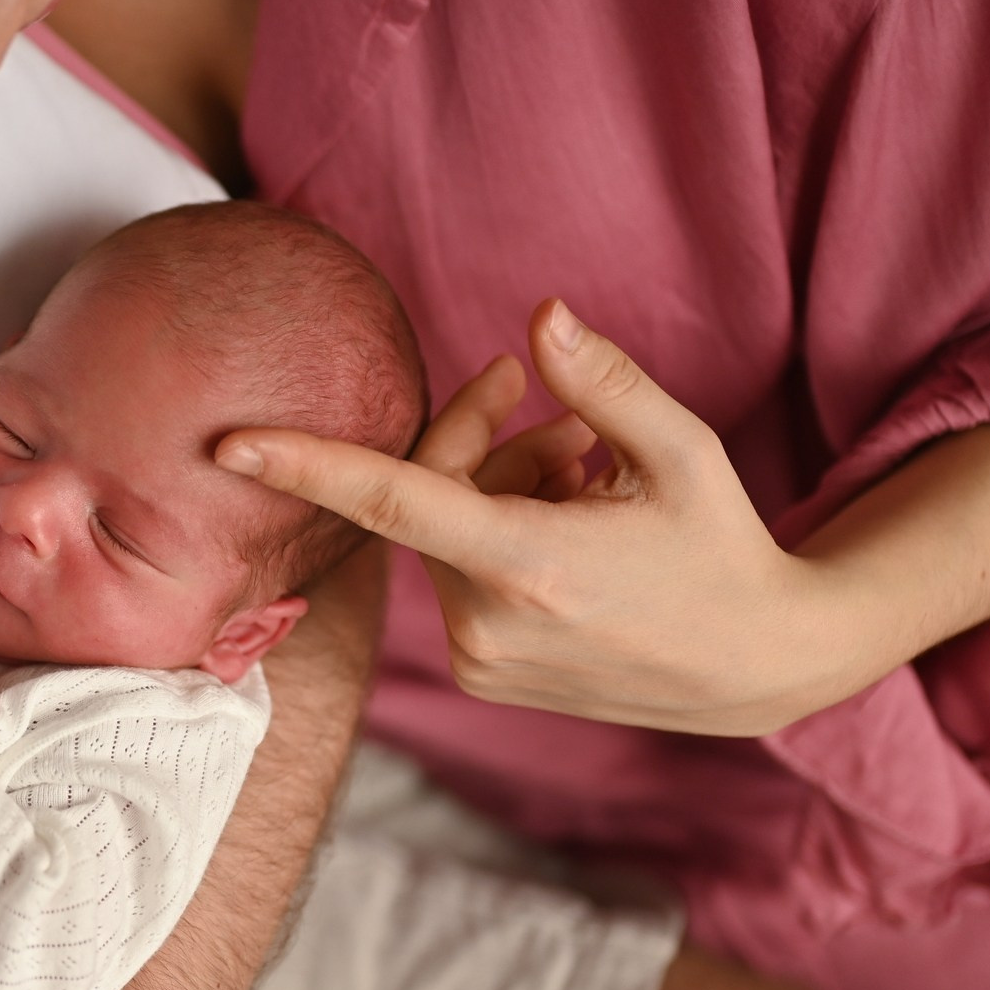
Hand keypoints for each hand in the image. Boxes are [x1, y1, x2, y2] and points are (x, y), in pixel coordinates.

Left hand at [216, 298, 846, 736]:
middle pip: (430, 495)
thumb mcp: (682, 451)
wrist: (759, 666)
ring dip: (500, 488)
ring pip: (444, 536)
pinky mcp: (481, 675)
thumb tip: (537, 315)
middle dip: (483, 440)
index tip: (230, 445)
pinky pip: (460, 578)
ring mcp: (480, 659)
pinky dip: (499, 540)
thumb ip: (603, 383)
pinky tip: (572, 529)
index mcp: (529, 566)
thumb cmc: (723, 547)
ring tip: (588, 476)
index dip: (309, 466)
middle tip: (562, 418)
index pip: (393, 501)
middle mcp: (488, 624)